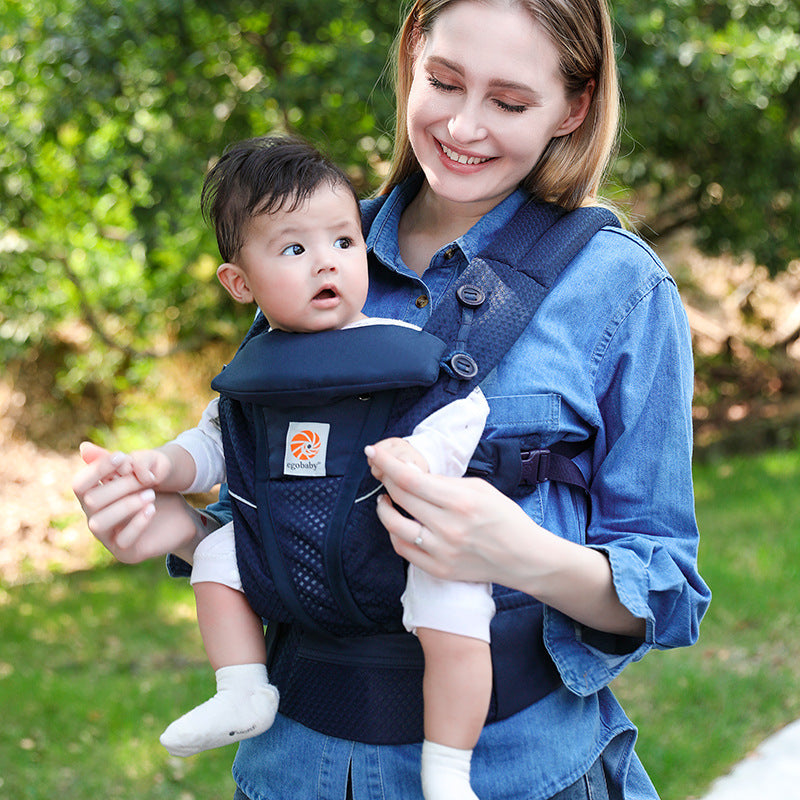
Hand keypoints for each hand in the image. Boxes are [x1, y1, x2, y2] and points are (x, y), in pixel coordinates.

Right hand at [72, 442, 208, 563]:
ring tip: (150, 494)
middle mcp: (95, 519)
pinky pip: (123, 540)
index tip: (122, 457)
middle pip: (90, 501)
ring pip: (99, 523)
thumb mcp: (138, 476)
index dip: (96, 470)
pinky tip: (152, 509)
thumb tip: (84, 447)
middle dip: (119, 486)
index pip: (79, 485)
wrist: (181, 518)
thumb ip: (114, 464)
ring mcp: (108, 538)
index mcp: (94, 499)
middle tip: (145, 479)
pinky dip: (137, 522)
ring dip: (125, 506)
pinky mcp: (126, 552)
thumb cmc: (156, 494)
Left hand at [365, 442, 534, 585]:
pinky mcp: (439, 569)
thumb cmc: (504, 517)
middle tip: (383, 471)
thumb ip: (444, 481)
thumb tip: (411, 474)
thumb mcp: (480, 488)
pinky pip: (403, 549)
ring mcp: (441, 551)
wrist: (524, 557)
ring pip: (394, 526)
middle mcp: (448, 527)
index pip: (410, 479)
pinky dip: (394, 532)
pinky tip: (399, 521)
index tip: (372, 453)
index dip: (386, 464)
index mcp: (460, 501)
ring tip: (387, 498)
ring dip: (384, 508)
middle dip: (385, 479)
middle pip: (400, 498)